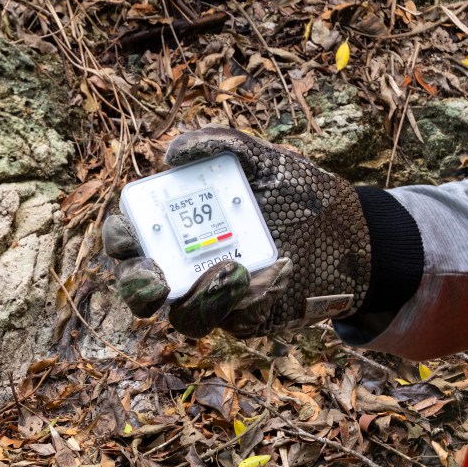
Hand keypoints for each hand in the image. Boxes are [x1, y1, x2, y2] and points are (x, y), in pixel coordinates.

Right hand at [104, 128, 371, 337]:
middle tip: (159, 277)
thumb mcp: (262, 159)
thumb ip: (222, 145)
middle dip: (138, 288)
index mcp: (172, 224)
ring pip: (182, 315)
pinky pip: (235, 321)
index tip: (133, 234)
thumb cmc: (294, 190)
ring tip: (235, 270)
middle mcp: (182, 263)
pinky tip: (277, 272)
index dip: (118, 238)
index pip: (125, 236)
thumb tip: (174, 153)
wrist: (349, 230)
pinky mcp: (244, 317)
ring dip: (201, 298)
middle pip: (137, 288)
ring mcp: (211, 294)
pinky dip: (252, 299)